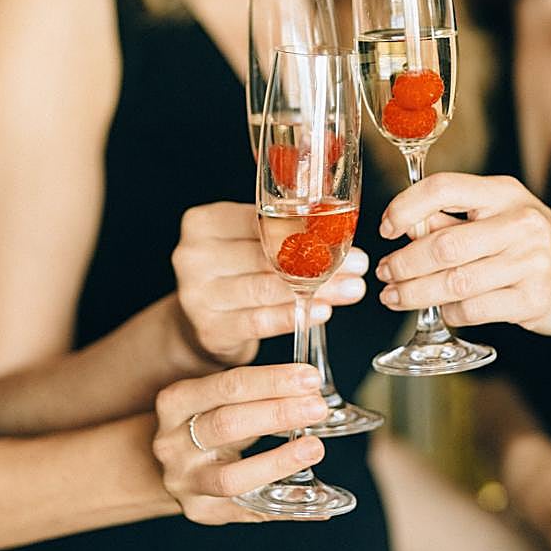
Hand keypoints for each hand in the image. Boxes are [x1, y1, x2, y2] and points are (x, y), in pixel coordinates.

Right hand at [153, 363, 327, 524]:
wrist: (172, 460)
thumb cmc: (203, 418)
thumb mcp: (212, 395)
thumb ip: (253, 388)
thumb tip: (309, 385)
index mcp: (176, 402)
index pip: (228, 385)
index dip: (272, 381)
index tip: (308, 378)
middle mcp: (173, 443)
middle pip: (227, 425)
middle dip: (278, 414)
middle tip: (317, 407)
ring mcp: (185, 481)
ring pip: (231, 477)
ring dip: (278, 462)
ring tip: (314, 448)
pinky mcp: (202, 511)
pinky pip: (249, 511)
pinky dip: (284, 505)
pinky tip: (315, 498)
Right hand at [173, 202, 367, 365]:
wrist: (199, 322)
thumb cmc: (233, 273)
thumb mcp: (244, 242)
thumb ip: (276, 231)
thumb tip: (337, 230)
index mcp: (203, 223)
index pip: (260, 222)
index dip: (306, 230)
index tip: (343, 237)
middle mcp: (193, 256)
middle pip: (265, 256)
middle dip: (318, 262)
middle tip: (356, 265)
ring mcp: (196, 294)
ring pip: (265, 288)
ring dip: (314, 289)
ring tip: (349, 289)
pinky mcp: (209, 328)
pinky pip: (259, 321)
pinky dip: (292, 316)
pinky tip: (319, 311)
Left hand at [375, 173, 550, 338]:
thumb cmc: (535, 245)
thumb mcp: (500, 217)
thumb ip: (453, 219)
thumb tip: (405, 226)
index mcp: (504, 193)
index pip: (443, 188)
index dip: (405, 207)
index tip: (386, 228)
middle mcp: (519, 223)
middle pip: (442, 243)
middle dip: (403, 263)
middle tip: (384, 273)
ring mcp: (530, 262)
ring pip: (453, 281)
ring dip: (415, 293)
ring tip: (395, 297)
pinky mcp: (534, 300)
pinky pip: (473, 309)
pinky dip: (448, 313)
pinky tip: (440, 311)